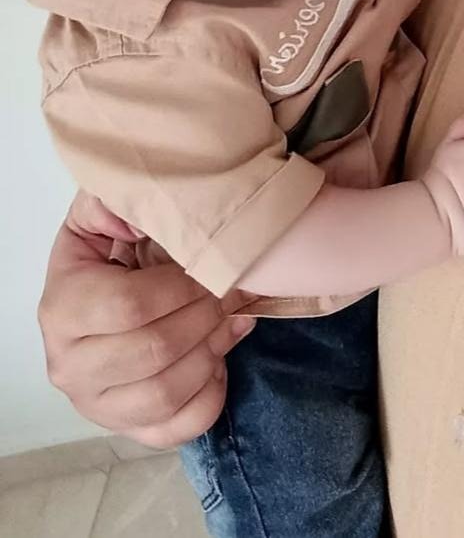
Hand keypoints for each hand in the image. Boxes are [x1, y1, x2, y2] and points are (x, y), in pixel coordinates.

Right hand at [38, 196, 255, 447]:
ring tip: (230, 320)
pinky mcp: (127, 428)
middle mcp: (70, 365)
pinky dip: (209, 397)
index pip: (130, 306)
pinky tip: (218, 360)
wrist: (99, 301)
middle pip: (153, 351)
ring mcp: (97, 404)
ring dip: (211, 353)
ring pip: (163, 394)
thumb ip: (109, 204)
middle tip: (230, 292)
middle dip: (205, 317)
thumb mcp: (97, 218)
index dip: (182, 287)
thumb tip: (131, 218)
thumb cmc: (108, 258)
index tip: (211, 267)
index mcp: (63, 309)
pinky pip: (175, 429)